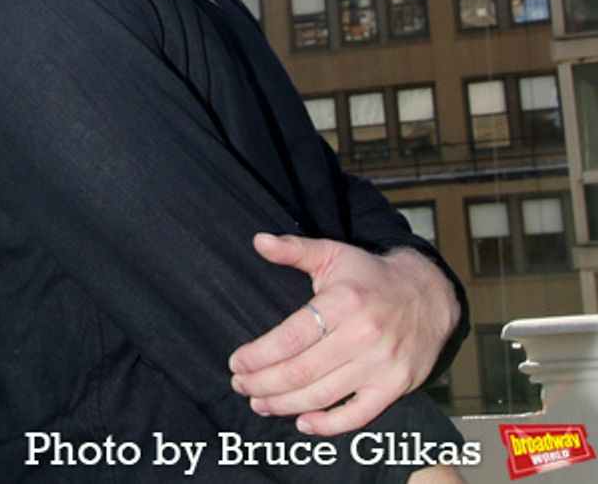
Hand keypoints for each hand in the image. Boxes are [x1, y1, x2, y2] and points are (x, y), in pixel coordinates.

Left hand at [227, 236, 459, 435]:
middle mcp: (362, 335)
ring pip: (323, 395)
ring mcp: (380, 364)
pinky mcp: (394, 386)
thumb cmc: (370, 276)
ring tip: (260, 403)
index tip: (236, 362)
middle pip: (302, 371)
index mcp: (343, 301)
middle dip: (264, 383)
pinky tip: (303, 423)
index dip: (259, 355)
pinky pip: (358, 415)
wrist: (429, 296)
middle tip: (240, 386)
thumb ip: (295, 249)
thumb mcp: (334, 253)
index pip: (291, 337)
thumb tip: (259, 241)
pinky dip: (328, 424)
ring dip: (285, 405)